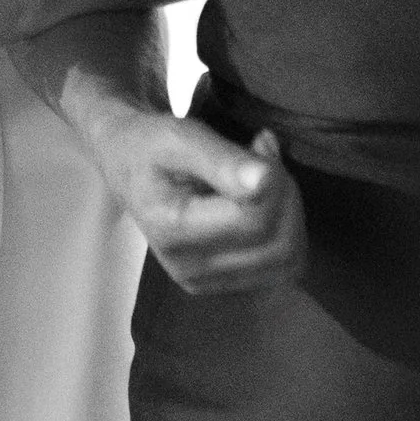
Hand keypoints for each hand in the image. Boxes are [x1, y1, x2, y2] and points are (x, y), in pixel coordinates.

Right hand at [68, 79, 304, 296]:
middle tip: (265, 158)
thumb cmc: (151, 145)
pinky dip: (286, 232)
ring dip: (290, 214)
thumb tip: (264, 180)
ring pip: (287, 261)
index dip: (274, 178)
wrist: (129, 165)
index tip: (261, 142)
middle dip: (286, 196)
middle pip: (278, 245)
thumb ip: (221, 158)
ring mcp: (207, 283)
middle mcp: (189, 269)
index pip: (255, 219)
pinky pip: (282, 268)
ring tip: (264, 180)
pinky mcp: (223, 285)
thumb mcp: (178, 136)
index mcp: (172, 231)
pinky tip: (264, 203)